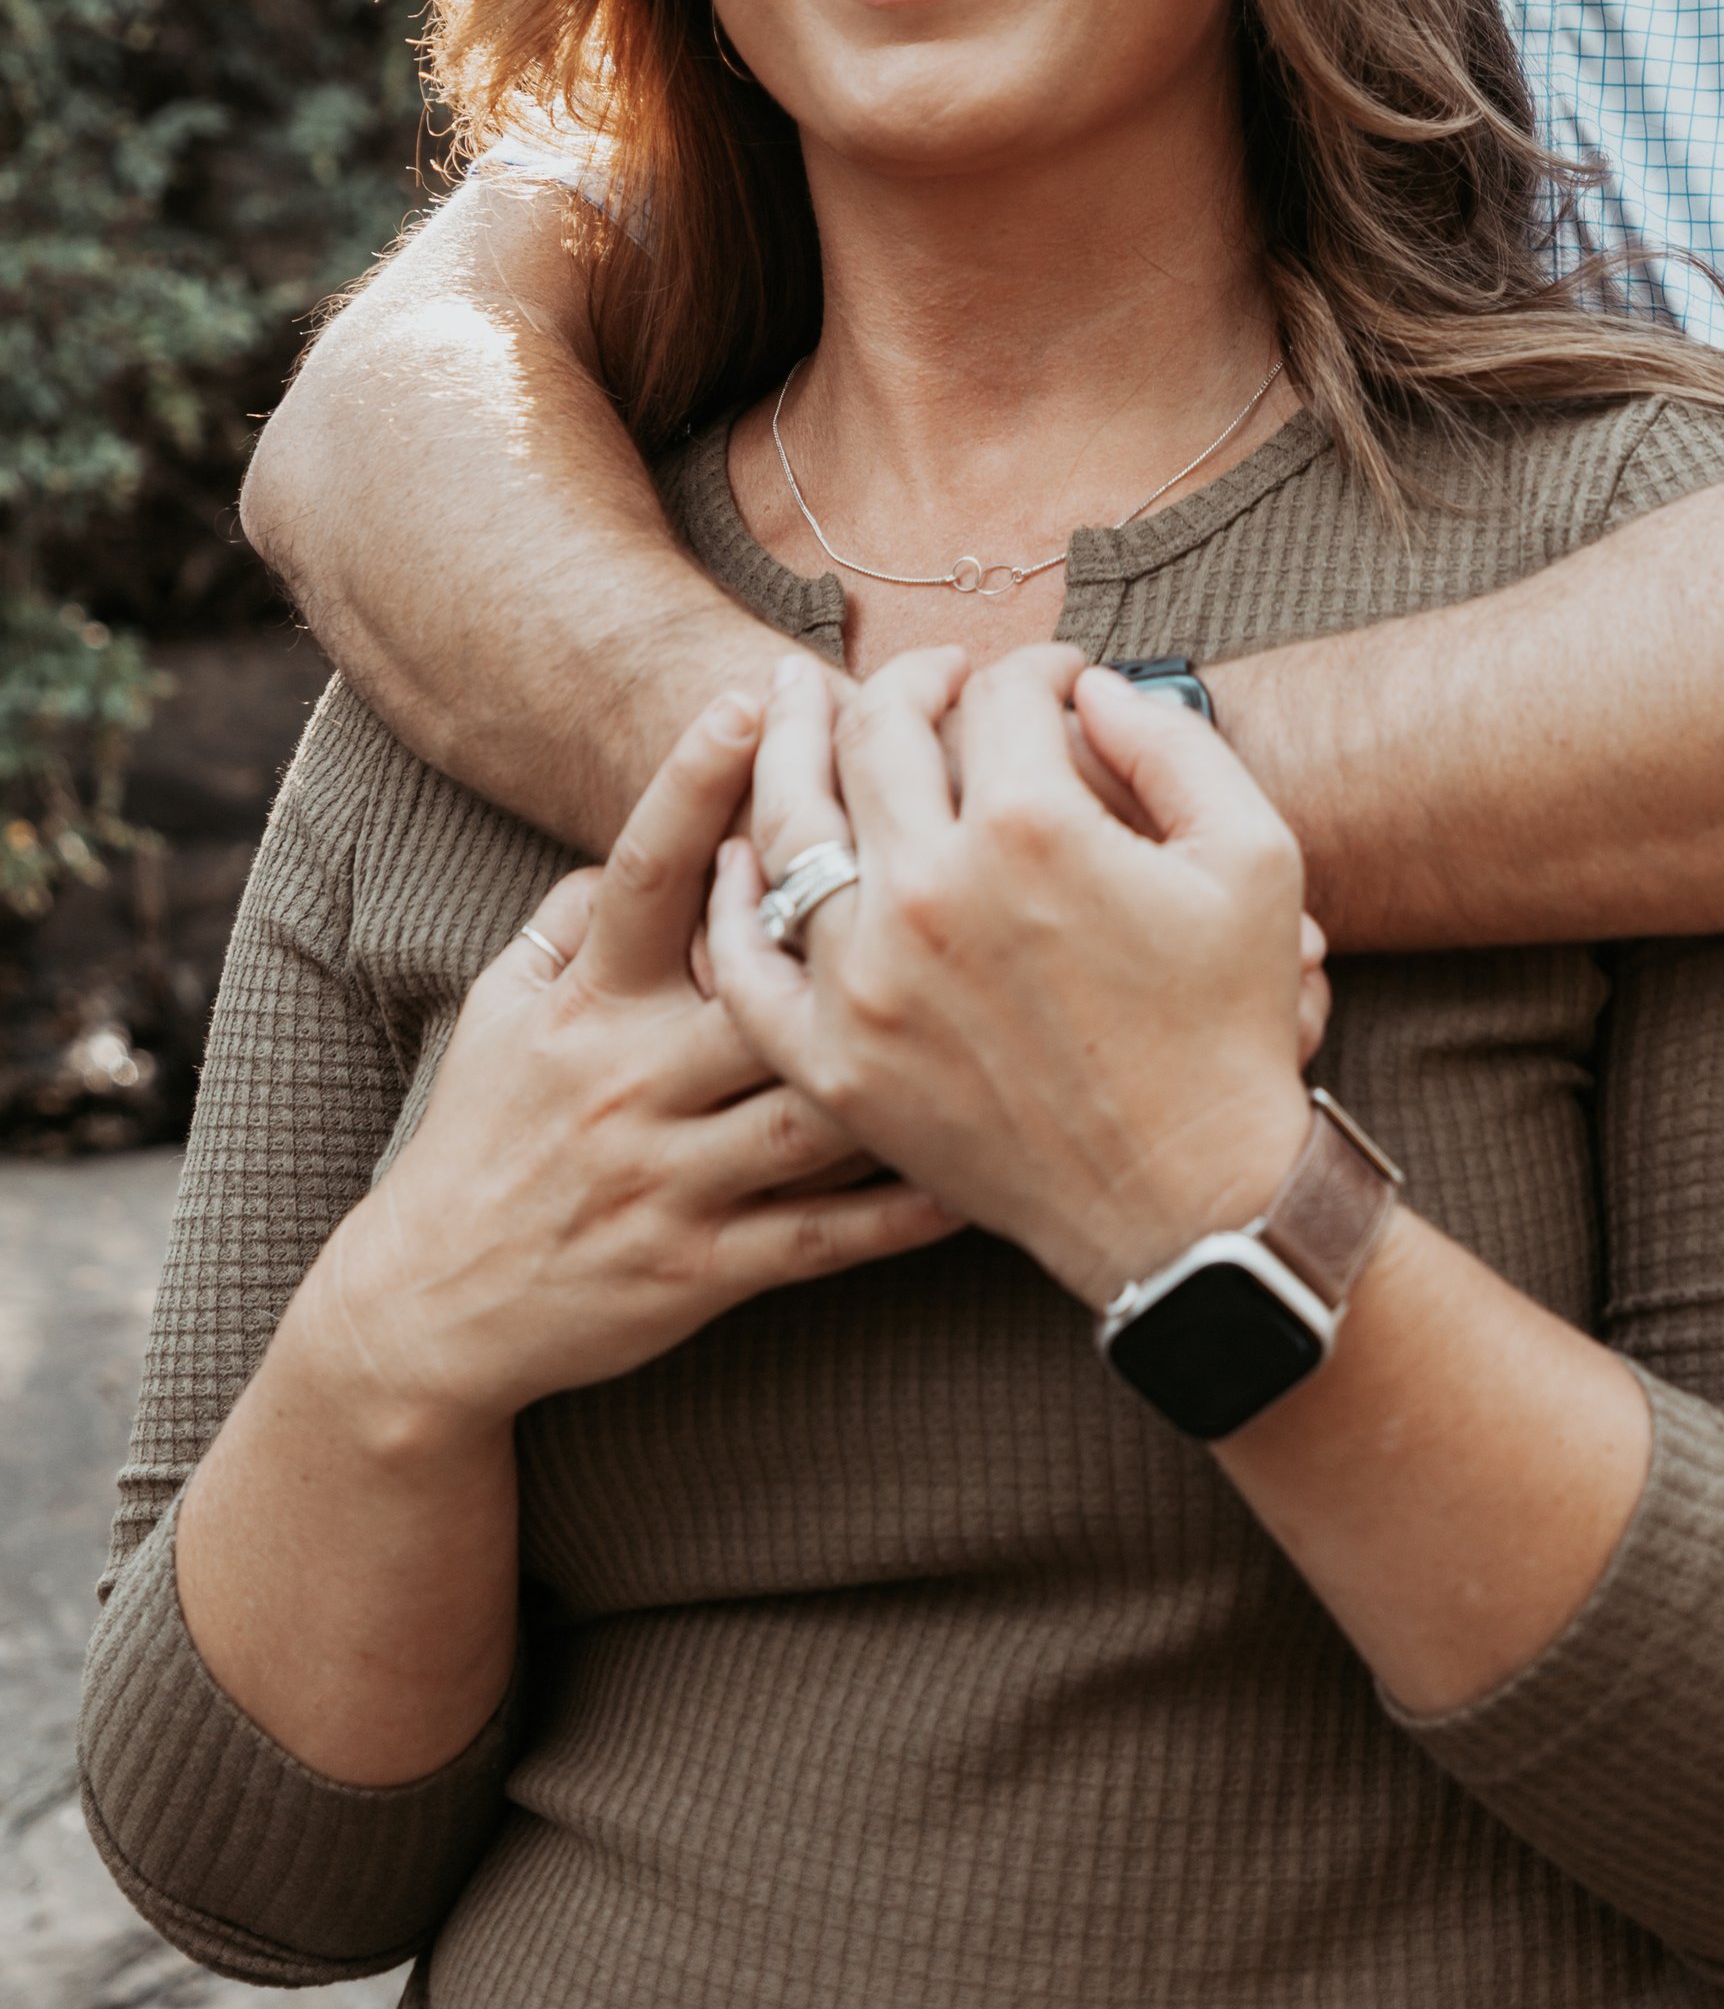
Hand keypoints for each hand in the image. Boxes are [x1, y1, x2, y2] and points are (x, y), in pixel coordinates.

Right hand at [303, 686, 958, 1439]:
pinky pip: (824, 1235)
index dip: (692, 785)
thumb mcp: (503, 1008)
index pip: (641, 873)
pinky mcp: (701, 1270)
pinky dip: (903, 1208)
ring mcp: (669, 1177)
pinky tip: (981, 1172)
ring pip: (810, 1103)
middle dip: (850, 908)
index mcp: (587, 1000)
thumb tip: (657, 830)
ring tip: (1006, 995)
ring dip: (908, 1053)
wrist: (431, 1309)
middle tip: (954, 835)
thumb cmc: (485, 1132)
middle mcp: (631, 1077)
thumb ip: (580, 916)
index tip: (751, 699)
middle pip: (759, 977)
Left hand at [744, 656, 1333, 1067]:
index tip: (1059, 684)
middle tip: (935, 675)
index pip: (1000, 697)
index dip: (1036, 671)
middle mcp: (929, 892)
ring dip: (787, 743)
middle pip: (878, 734)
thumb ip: (1173, 744)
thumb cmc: (1231, 1025)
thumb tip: (1090, 689)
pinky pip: (748, 963)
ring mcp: (865, 981)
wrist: (1192, 1203)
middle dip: (910, 680)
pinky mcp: (833, 1065)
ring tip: (791, 702)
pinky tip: (738, 852)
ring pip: (788, 824)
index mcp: (1032, 829)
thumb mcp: (1254, 856)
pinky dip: (731, 897)